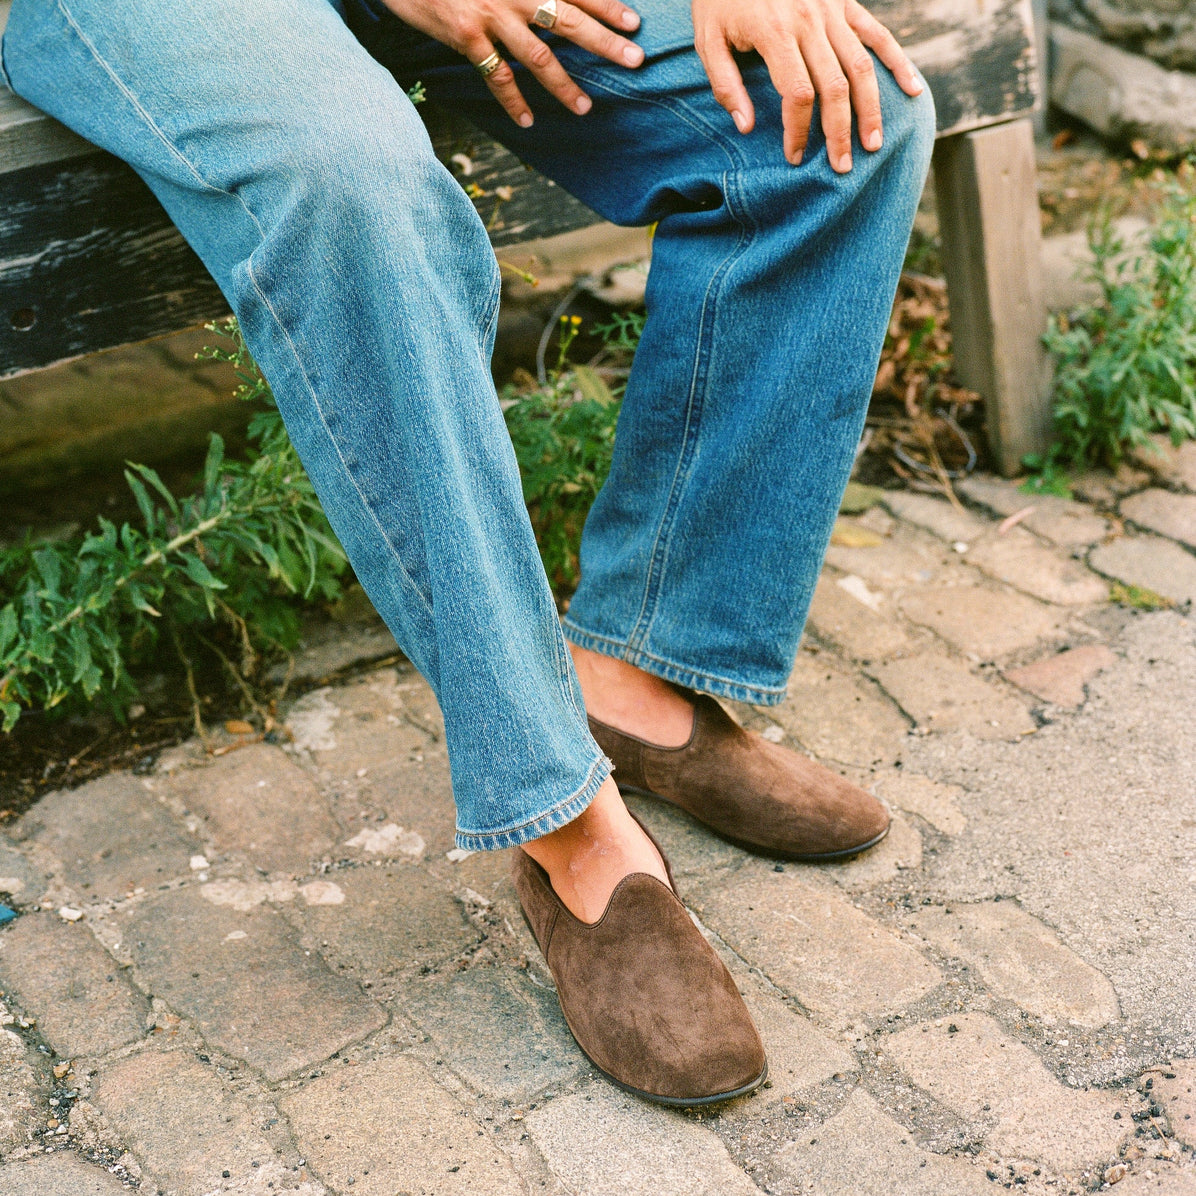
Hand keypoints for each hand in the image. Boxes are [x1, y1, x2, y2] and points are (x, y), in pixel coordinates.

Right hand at [380, 0, 644, 125]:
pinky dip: (513, 101)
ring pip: (538, 55)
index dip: (607, 5)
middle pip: (569, 20)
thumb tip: (552, 7)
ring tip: (586, 108)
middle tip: (635, 61)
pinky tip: (529, 121)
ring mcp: (491, 15)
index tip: (634, 23)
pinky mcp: (467, 35)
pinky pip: (497, 75)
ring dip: (565, 84)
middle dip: (605, 41)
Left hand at [692, 0, 922, 169]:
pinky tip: (913, 89)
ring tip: (873, 144)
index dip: (799, 130)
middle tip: (842, 167)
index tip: (795, 156)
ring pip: (861, 67)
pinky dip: (898, 62)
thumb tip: (747, 127)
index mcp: (775, 33)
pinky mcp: (845, 2)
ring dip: (871, 109)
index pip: (798, 94)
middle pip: (835, 87)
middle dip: (839, 132)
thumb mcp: (707, 40)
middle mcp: (810, 21)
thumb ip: (725, 85)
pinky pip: (877, 35)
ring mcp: (832, 11)